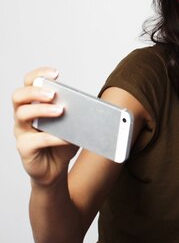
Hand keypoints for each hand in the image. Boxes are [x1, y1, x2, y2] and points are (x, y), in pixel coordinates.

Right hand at [13, 68, 78, 186]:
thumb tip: (95, 106)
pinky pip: (34, 140)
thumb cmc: (62, 142)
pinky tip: (65, 137)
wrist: (55, 169)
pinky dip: (52, 137)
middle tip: (53, 94)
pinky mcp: (24, 148)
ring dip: (42, 110)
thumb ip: (78, 113)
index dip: (39, 75)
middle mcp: (23, 115)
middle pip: (18, 95)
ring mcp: (21, 131)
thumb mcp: (73, 124)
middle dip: (35, 91)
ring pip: (22, 114)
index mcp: (34, 104)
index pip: (29, 83)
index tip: (56, 73)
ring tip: (60, 111)